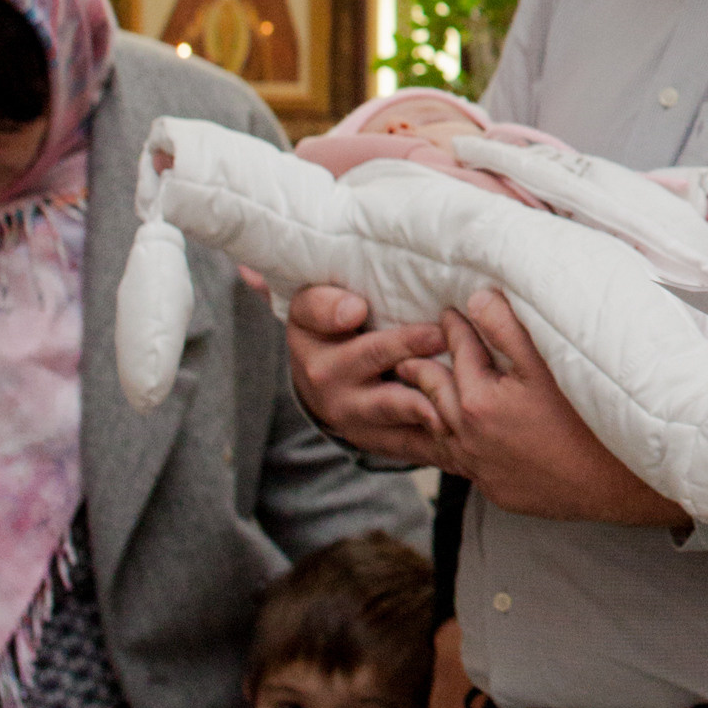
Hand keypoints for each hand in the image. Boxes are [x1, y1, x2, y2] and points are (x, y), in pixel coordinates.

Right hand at [286, 285, 450, 463]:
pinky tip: (460, 420)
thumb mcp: (320, 302)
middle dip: (401, 345)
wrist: (337, 391)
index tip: (356, 309)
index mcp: (305, 329)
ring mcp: (351, 410)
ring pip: (389, 404)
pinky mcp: (379, 438)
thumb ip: (312, 282)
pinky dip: (436, 430)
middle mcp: (321, 371)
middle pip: (363, 356)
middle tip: (437, 334)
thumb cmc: (338, 329)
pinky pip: (410, 438)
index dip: (334, 310)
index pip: (314, 311)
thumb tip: (247, 270)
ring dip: (422, 396)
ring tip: (451, 387)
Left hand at [398, 291, 687, 526]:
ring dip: (423, 418)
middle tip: (405, 359)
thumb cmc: (588, 419)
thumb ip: (507, 329)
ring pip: (439, 440)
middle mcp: (471, 439)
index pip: (460, 354)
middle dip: (420, 373)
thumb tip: (477, 299)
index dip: (454, 329)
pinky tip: (452, 445)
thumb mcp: (548, 364)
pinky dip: (447, 449)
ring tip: (408, 404)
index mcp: (479, 402)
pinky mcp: (499, 491)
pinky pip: (461, 467)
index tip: (448, 313)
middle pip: (435, 398)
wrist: (617, 483)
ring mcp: (484, 469)